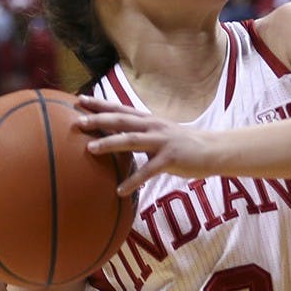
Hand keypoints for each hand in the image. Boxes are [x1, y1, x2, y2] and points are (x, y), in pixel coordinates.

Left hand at [77, 96, 213, 194]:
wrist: (213, 150)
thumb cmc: (184, 145)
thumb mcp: (160, 135)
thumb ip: (141, 136)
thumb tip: (118, 141)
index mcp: (149, 120)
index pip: (120, 109)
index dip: (100, 104)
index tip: (79, 99)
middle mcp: (153, 127)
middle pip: (121, 121)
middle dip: (98, 120)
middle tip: (77, 121)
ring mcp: (162, 142)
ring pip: (131, 140)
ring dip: (110, 144)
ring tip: (90, 149)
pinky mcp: (170, 158)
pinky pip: (148, 171)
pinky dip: (133, 180)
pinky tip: (120, 191)